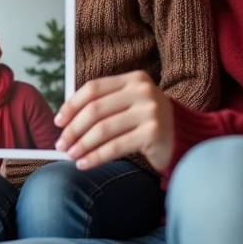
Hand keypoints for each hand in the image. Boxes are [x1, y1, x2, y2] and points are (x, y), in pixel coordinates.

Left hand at [54, 71, 173, 171]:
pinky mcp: (153, 133)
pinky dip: (96, 157)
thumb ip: (103, 105)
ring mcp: (150, 111)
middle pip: (95, 109)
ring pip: (103, 130)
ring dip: (82, 145)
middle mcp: (142, 91)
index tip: (58, 122)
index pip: (93, 88)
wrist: (185, 137)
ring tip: (70, 156)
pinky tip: (84, 164)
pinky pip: (116, 147)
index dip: (72, 105)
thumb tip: (64, 121)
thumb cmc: (148, 122)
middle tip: (61, 144)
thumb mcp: (129, 104)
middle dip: (73, 129)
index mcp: (133, 79)